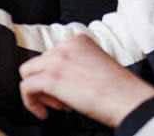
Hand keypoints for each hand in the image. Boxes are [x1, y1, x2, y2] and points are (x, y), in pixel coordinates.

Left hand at [19, 34, 153, 126]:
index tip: (64, 88)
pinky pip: (26, 87)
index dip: (55, 73)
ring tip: (56, 105)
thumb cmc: (120, 89)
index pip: (52, 54)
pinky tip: (43, 112)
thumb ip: (77, 64)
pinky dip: (30, 102)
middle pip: (38, 62)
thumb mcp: (98, 65)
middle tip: (60, 100)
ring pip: (27, 73)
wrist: (128, 99)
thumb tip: (63, 80)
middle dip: (45, 83)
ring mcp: (57, 60)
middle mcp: (65, 46)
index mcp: (78, 41)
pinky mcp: (51, 78)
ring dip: (39, 92)